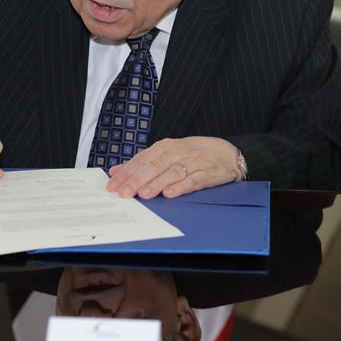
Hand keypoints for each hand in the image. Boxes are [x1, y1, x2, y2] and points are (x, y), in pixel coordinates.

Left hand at [106, 137, 239, 198]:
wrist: (227, 153)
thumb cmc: (194, 154)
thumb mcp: (167, 153)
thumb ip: (142, 162)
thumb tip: (116, 171)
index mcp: (165, 147)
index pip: (141, 160)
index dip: (126, 173)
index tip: (112, 186)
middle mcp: (177, 152)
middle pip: (154, 166)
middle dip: (137, 180)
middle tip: (124, 193)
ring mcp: (193, 162)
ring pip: (171, 173)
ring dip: (156, 183)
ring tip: (143, 194)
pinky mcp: (207, 173)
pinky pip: (192, 180)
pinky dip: (181, 186)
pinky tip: (170, 193)